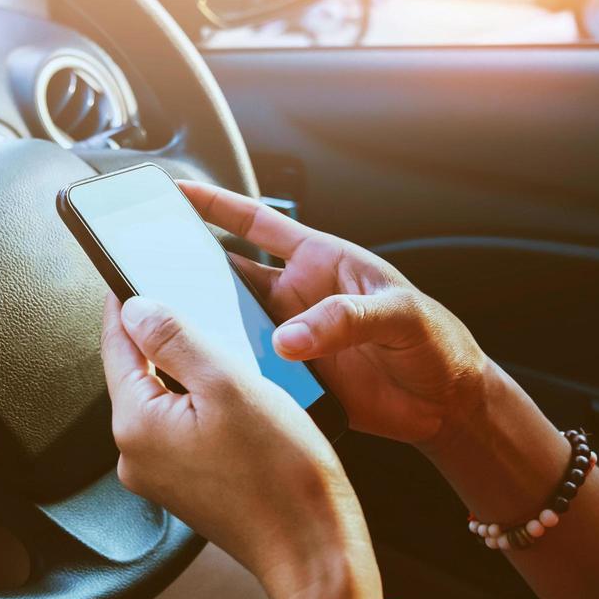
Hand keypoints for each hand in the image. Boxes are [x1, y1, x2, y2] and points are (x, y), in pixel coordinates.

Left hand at [101, 294, 391, 598]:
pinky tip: (240, 400)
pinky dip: (204, 406)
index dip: (126, 304)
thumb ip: (176, 339)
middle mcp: (136, 453)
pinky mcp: (186, 487)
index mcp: (136, 424)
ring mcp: (160, 474)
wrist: (313, 549)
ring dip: (191, 374)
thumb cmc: (281, 475)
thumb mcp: (229, 384)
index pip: (116, 345)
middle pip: (138, 373)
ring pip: (164, 400)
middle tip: (201, 309)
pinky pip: (184, 429)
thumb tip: (136, 308)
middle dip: (166, 341)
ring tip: (230, 355)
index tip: (129, 275)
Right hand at [179, 180, 487, 444]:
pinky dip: (227, 370)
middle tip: (151, 267)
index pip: (258, 224)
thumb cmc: (436, 343)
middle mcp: (298, 295)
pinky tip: (210, 374)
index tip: (177, 194)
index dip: (217, 206)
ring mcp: (291, 336)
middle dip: (191, 267)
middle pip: (230, 274)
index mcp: (322, 261)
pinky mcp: (291, 376)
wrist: (447, 404)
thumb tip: (290, 337)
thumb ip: (347, 318)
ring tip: (172, 324)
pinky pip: (247, 368)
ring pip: (231, 322)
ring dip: (205, 323)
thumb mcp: (400, 316)